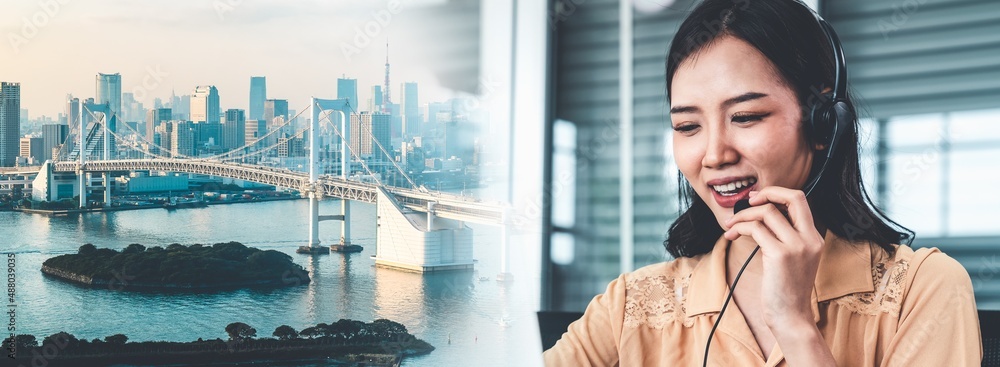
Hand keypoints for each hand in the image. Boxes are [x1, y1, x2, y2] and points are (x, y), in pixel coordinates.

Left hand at [722, 187, 824, 331]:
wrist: (791, 316)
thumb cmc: (785, 289)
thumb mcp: (792, 258)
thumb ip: (784, 237)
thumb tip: (761, 215)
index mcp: (814, 238)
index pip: (800, 200)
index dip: (777, 194)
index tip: (758, 200)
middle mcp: (810, 238)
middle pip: (793, 197)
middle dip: (766, 193)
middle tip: (747, 202)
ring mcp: (797, 246)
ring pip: (767, 212)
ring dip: (743, 215)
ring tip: (730, 226)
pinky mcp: (781, 255)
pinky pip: (755, 229)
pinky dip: (740, 228)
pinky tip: (731, 236)